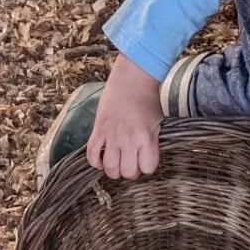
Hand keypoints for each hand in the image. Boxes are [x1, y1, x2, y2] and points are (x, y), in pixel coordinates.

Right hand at [87, 54, 162, 179]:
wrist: (133, 77)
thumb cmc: (149, 97)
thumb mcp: (158, 121)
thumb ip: (151, 141)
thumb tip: (145, 158)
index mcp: (146, 137)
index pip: (147, 168)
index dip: (146, 167)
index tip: (145, 160)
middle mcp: (128, 139)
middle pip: (127, 172)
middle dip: (129, 171)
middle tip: (130, 162)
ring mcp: (111, 135)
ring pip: (109, 168)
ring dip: (113, 169)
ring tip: (116, 161)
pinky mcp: (98, 129)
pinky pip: (91, 154)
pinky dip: (95, 161)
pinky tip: (101, 157)